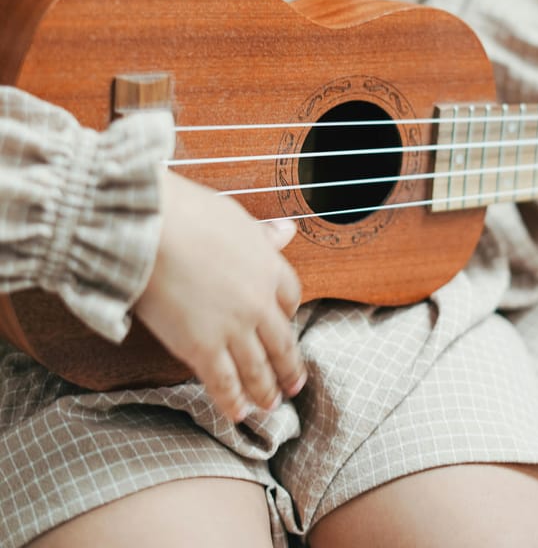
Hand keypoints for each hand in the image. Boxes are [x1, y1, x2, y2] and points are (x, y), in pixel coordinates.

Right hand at [134, 172, 305, 421]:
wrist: (151, 228)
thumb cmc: (188, 213)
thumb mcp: (235, 218)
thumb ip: (262, 234)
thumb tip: (288, 230)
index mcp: (269, 266)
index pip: (291, 297)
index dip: (289, 314)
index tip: (287, 323)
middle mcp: (259, 301)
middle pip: (282, 340)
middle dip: (289, 366)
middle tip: (296, 385)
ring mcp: (234, 327)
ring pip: (258, 367)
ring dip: (266, 390)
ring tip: (271, 405)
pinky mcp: (202, 347)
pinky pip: (224, 381)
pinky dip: (232, 400)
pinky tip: (239, 413)